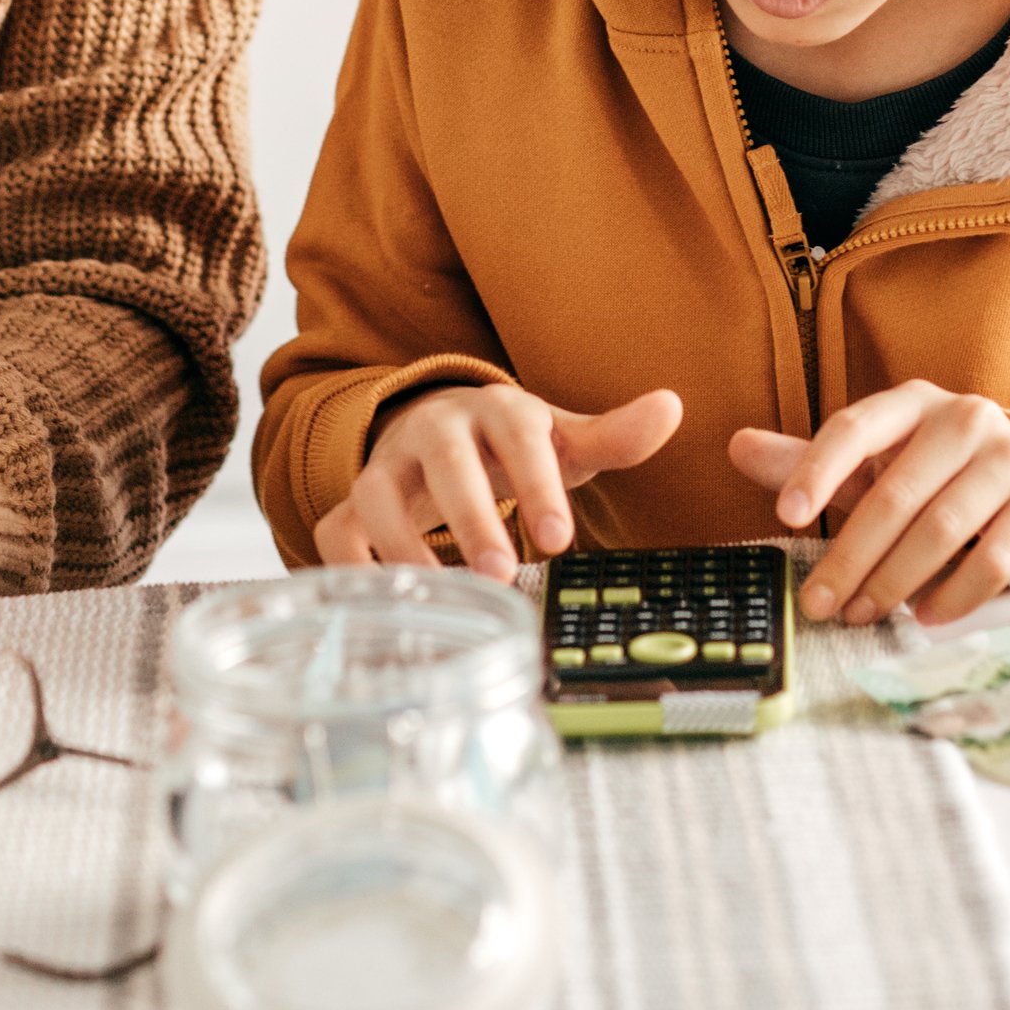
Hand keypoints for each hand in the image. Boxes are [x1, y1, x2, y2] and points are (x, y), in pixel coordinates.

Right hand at [315, 385, 681, 582]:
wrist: (439, 429)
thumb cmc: (510, 445)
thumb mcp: (562, 439)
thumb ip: (614, 436)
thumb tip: (672, 406)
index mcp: (495, 410)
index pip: (518, 434)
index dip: (537, 481)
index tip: (560, 538)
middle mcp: (435, 429)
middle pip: (446, 462)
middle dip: (471, 516)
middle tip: (502, 572)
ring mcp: (388, 464)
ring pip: (377, 492)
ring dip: (406, 542)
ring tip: (448, 591)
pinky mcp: (354, 502)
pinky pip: (337, 530)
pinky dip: (350, 565)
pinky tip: (385, 603)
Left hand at [730, 383, 1009, 626]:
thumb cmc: (936, 475)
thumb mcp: (876, 463)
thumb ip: (810, 461)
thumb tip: (736, 446)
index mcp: (914, 402)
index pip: (855, 428)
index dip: (817, 471)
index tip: (784, 518)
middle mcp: (965, 419)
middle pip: (895, 494)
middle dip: (850, 557)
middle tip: (818, 605)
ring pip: (941, 529)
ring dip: (895, 581)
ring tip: (862, 615)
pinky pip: (994, 559)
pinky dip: (954, 595)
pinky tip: (924, 617)